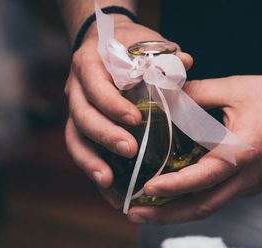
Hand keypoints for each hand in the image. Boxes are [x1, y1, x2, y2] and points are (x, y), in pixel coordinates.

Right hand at [65, 16, 192, 207]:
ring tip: (109, 184)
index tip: (136, 120)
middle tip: (130, 151)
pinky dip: (95, 171)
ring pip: (75, 139)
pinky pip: (82, 152)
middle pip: (82, 117)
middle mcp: (76, 89)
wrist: (106, 45)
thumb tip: (186, 62)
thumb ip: (164, 55)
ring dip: (91, 163)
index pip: (95, 86)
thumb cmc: (128, 44)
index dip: (112, 104)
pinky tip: (111, 191)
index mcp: (89, 64)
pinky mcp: (81, 128)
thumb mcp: (145, 42)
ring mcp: (76, 110)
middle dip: (105, 136)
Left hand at [127, 74, 261, 222]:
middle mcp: (247, 178)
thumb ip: (199, 92)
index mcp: (241, 155)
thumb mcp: (237, 89)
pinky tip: (180, 192)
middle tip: (134, 214)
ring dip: (178, 211)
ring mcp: (253, 185)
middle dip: (165, 215)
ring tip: (149, 209)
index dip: (169, 187)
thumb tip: (168, 94)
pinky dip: (196, 200)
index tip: (144, 189)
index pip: (198, 179)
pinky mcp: (255, 183)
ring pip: (210, 206)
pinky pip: (222, 197)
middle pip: (201, 208)